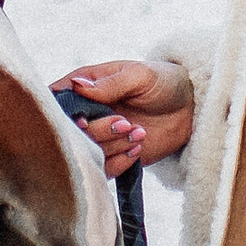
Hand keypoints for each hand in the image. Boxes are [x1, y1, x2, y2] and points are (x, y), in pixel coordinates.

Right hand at [57, 57, 193, 179]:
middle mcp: (86, 114)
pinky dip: (119, 163)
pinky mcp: (112, 157)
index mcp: (84, 87)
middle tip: (125, 122)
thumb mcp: (139, 75)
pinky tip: (137, 148)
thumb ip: (109, 84)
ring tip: (139, 132)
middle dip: (97, 131)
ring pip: (87, 153)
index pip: (56, 101)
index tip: (84, 118)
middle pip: (71, 132)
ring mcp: (98, 137)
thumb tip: (78, 85)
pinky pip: (103, 170)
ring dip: (113, 145)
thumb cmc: (163, 82)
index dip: (64, 114)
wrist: (189, 108)